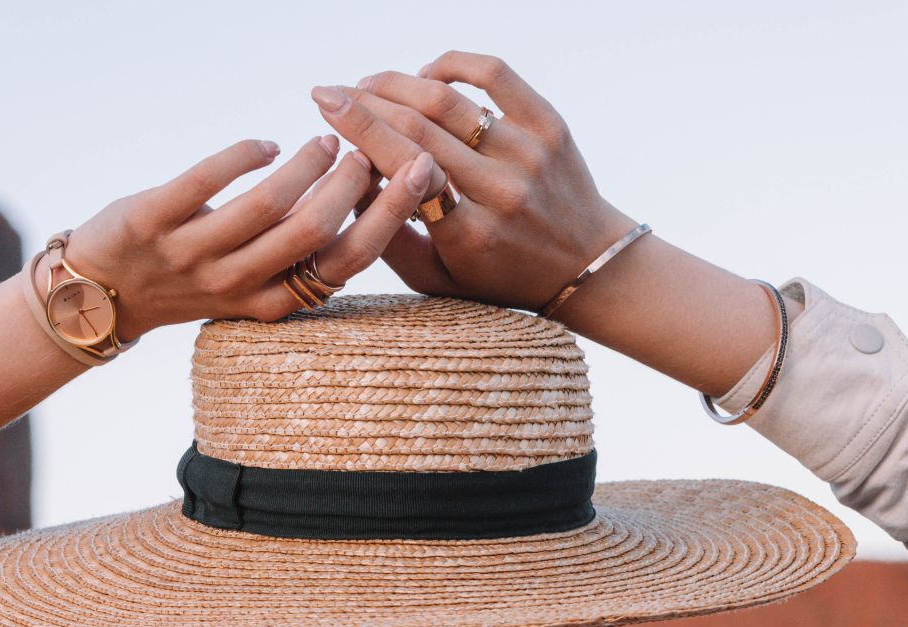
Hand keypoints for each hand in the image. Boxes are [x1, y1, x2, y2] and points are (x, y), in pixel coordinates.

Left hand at [56, 136, 435, 338]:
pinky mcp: (149, 220)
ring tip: (326, 140)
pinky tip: (266, 146)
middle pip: (313, 232)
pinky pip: (207, 177)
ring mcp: (189, 254)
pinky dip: (247, 152)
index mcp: (268, 305)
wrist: (97, 297)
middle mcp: (232, 285)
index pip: (343, 264)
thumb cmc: (189, 280)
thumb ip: (294, 257)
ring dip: (308, 162)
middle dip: (355, 183)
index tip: (419, 174)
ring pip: (267, 203)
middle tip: (372, 149)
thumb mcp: (249, 286)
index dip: (388, 218)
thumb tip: (361, 205)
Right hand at [309, 53, 635, 311]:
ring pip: (449, 100)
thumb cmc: (497, 275)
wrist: (584, 265)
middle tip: (333, 91)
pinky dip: (451, 65)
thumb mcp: (437, 279)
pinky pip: (494, 74)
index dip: (359, 129)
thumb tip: (351, 180)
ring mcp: (529, 153)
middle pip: (419, 128)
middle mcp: (502, 191)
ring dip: (399, 83)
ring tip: (370, 85)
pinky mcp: (550, 125)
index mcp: (470, 234)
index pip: (405, 167)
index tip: (324, 104)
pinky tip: (425, 75)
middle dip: (366, 102)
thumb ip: (388, 239)